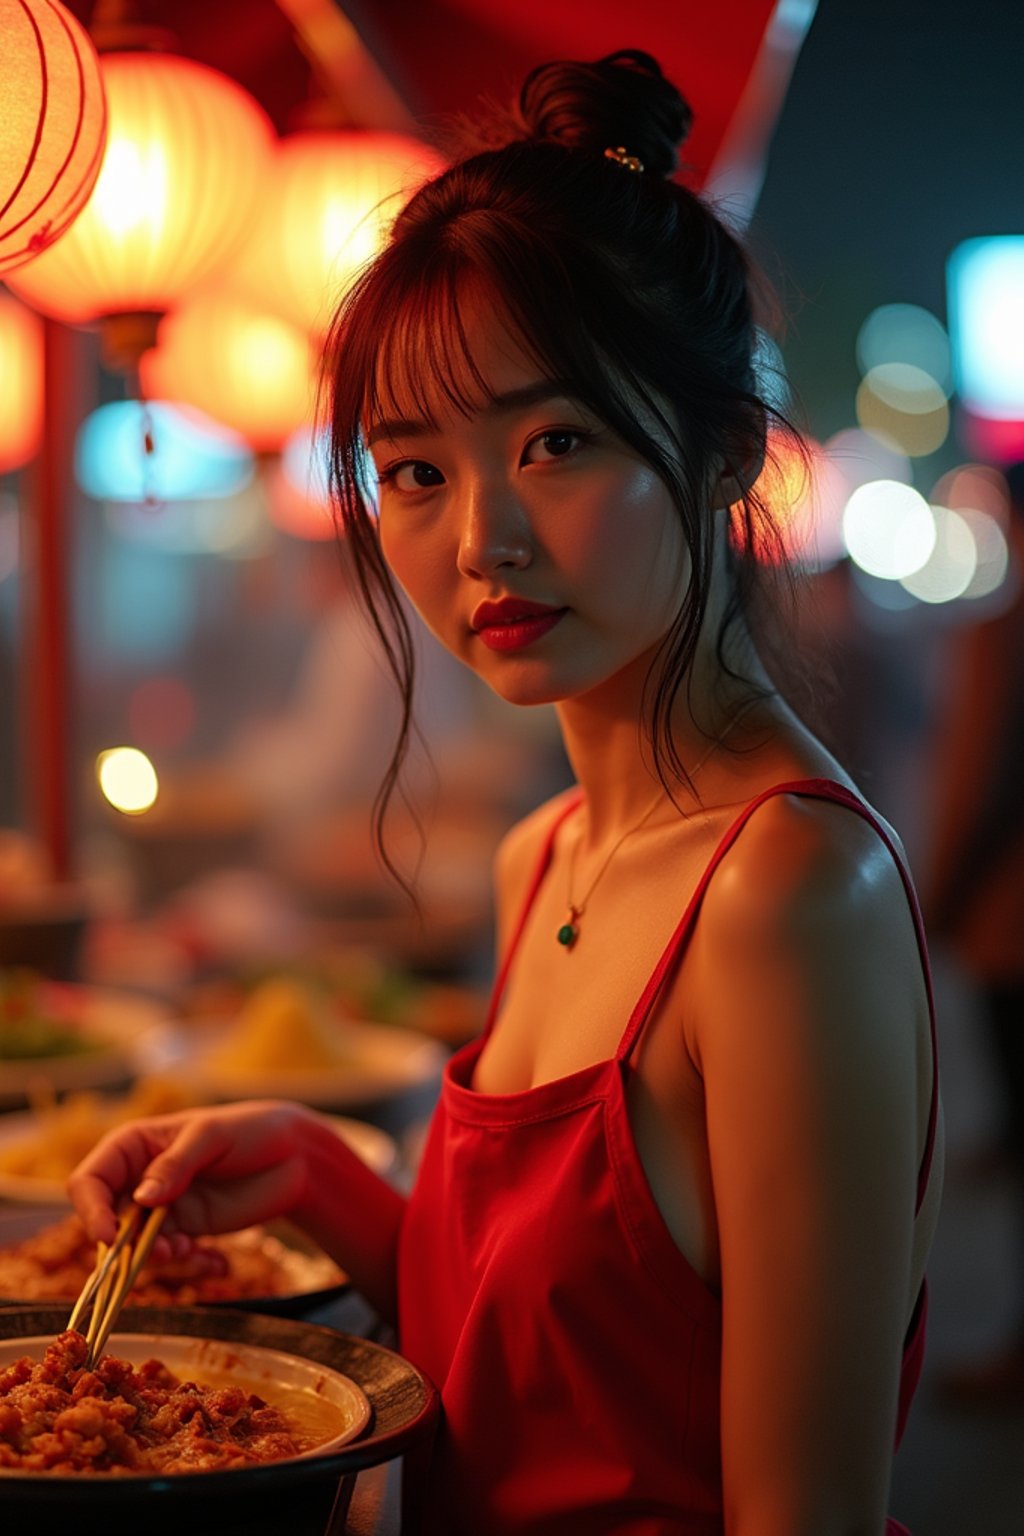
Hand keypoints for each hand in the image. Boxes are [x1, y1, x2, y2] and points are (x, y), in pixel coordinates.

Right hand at [67, 1099, 321, 1261]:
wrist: (295, 1156)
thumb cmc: (251, 1130)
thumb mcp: (213, 1136)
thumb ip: (177, 1165)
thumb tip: (143, 1199)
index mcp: (134, 1145)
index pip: (90, 1179)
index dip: (90, 1209)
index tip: (108, 1235)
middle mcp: (139, 1177)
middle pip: (105, 1218)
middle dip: (123, 1242)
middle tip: (159, 1250)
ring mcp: (161, 1206)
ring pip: (132, 1244)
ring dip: (151, 1256)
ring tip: (183, 1251)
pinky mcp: (184, 1229)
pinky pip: (165, 1254)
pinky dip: (177, 1261)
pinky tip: (204, 1255)